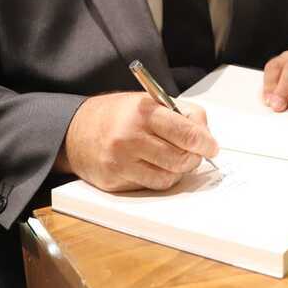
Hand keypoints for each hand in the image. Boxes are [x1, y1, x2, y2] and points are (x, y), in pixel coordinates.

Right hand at [55, 92, 218, 191]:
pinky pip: (151, 186)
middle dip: (194, 158)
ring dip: (178, 170)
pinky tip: (154, 166)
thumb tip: (205, 136)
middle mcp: (130, 137)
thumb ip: (181, 114)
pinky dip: (159, 178)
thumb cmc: (118, 115)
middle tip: (195, 153)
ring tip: (173, 158)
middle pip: (181, 159)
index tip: (211, 146)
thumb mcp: (149, 101)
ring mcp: (121, 162)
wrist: (76, 130)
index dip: (205, 142)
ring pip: (168, 177)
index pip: (186, 133)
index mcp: (143, 112)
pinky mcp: (115, 181)